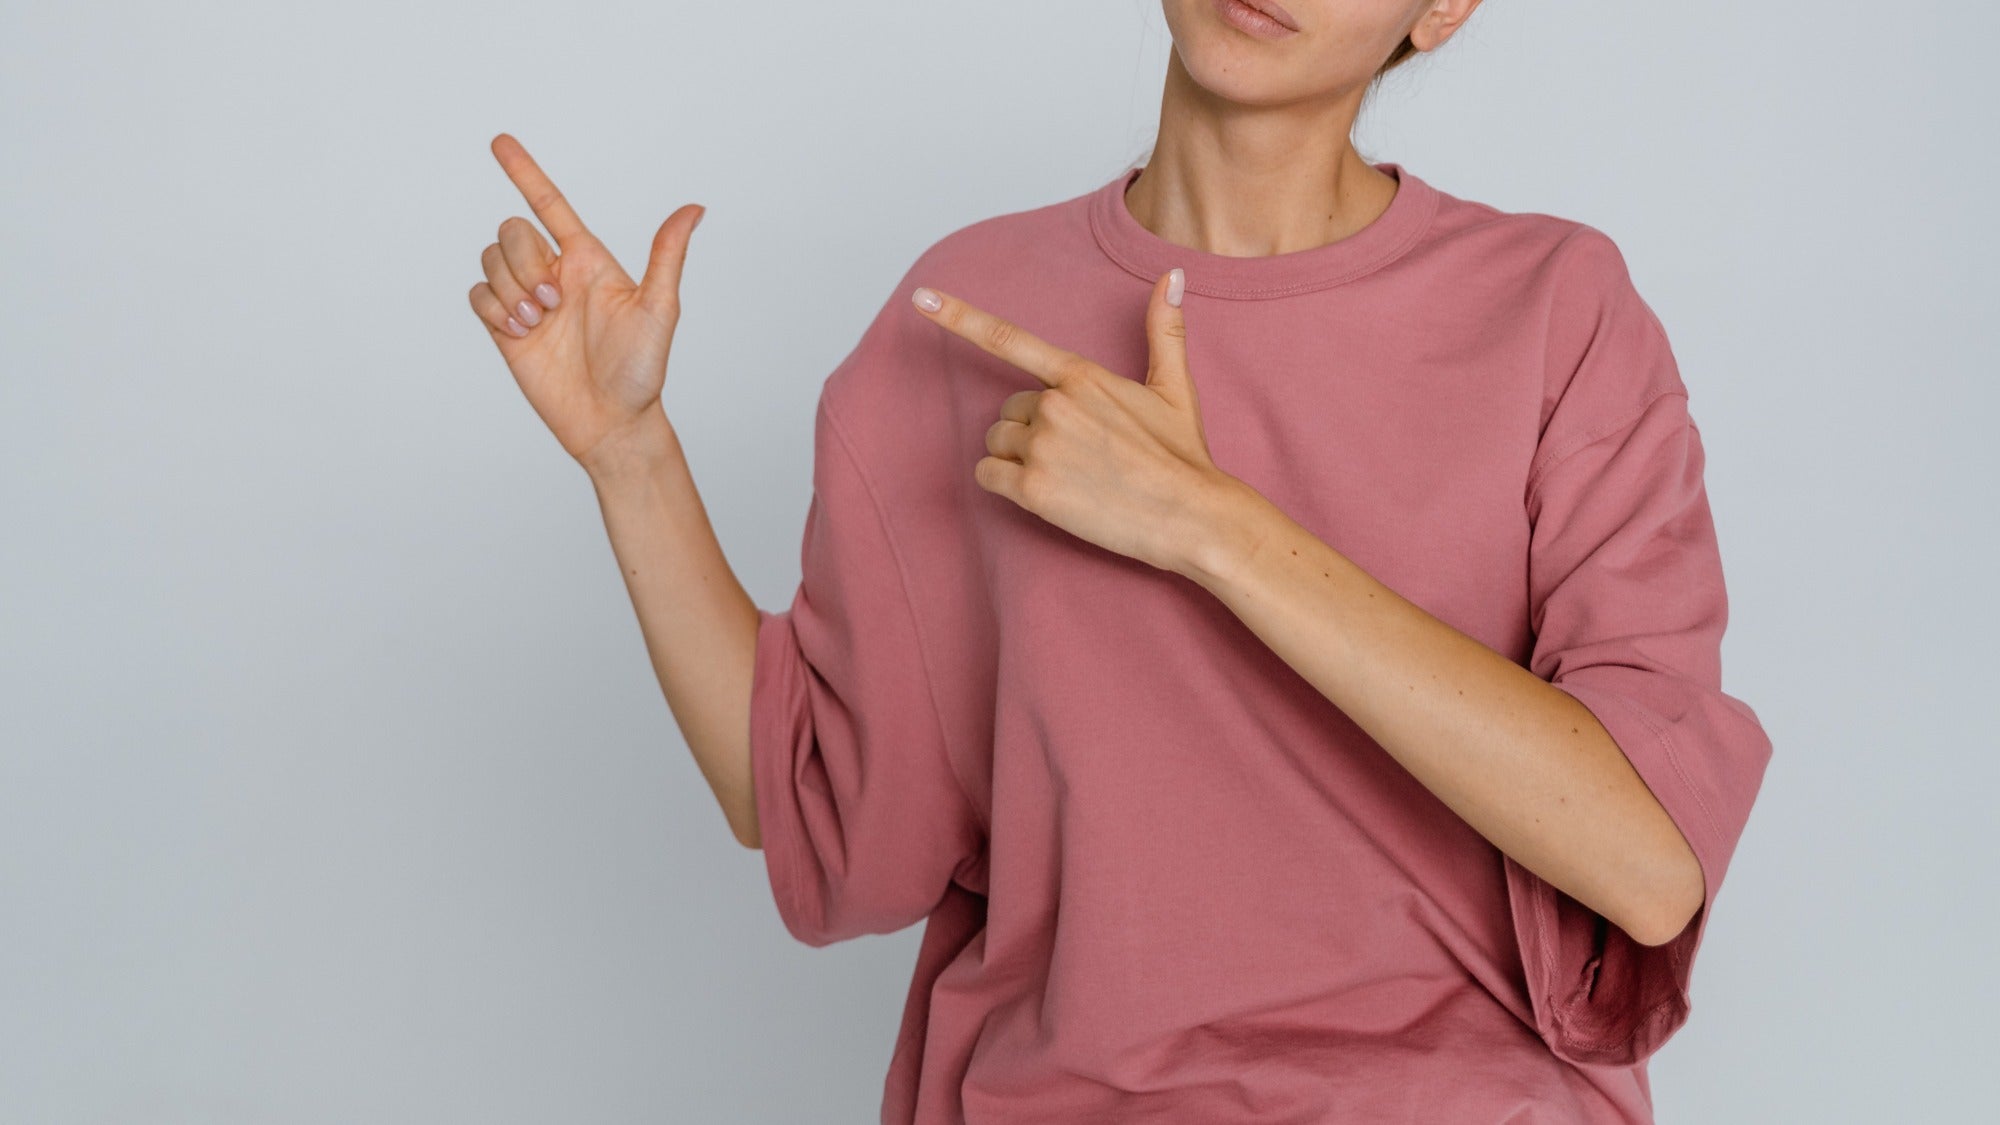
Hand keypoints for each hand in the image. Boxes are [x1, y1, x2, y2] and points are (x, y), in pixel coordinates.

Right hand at [467, 133, 704, 469]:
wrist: (611, 422)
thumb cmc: (641, 370)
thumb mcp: (659, 309)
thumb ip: (667, 255)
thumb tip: (695, 208)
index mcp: (588, 260)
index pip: (550, 204)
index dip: (525, 171)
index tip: (499, 141)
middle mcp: (555, 273)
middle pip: (512, 230)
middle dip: (523, 261)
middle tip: (552, 306)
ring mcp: (528, 300)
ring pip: (491, 260)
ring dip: (509, 289)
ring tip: (537, 323)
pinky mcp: (506, 328)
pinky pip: (478, 295)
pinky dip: (493, 309)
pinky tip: (520, 333)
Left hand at [910, 268, 1234, 573]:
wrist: (1192, 515)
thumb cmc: (1183, 456)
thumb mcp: (1175, 387)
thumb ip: (1163, 329)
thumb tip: (1173, 274)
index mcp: (1081, 375)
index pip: (1008, 339)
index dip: (959, 317)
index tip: (920, 299)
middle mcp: (1054, 404)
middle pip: (1008, 410)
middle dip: (1031, 429)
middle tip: (1078, 453)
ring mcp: (1042, 446)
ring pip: (996, 443)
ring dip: (1018, 458)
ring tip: (1068, 474)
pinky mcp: (1033, 489)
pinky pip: (988, 476)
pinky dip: (1005, 485)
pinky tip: (1045, 494)